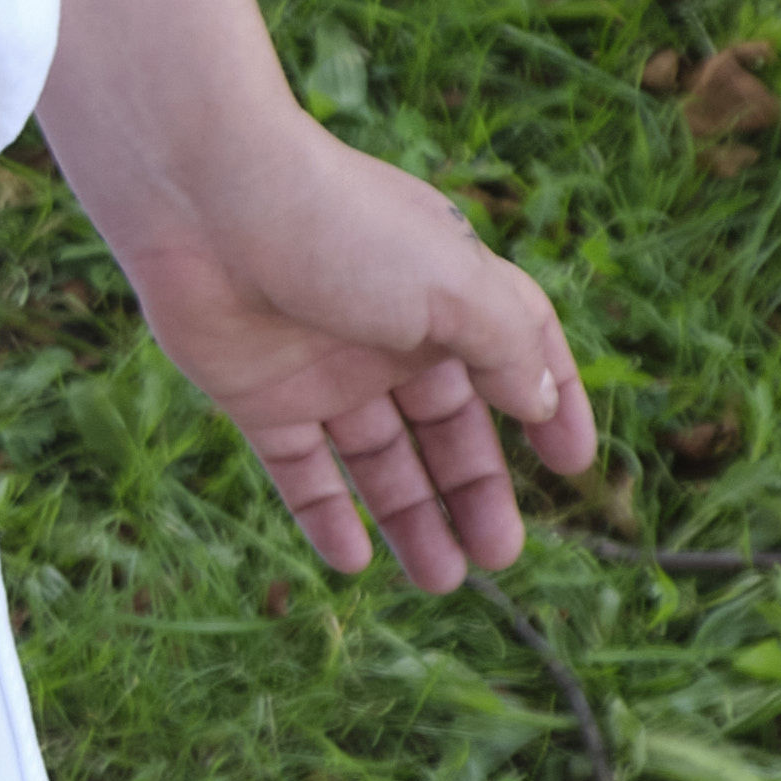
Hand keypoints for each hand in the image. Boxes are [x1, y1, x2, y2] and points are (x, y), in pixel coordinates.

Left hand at [98, 103, 597, 592]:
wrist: (206, 202)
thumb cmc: (341, 229)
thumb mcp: (454, 287)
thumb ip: (507, 347)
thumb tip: (539, 400)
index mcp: (448, 291)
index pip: (518, 353)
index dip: (551, 404)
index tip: (574, 466)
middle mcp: (389, 332)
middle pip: (448, 426)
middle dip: (477, 490)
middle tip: (502, 555)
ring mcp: (323, 369)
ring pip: (379, 459)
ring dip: (412, 517)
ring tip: (443, 579)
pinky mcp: (259, 397)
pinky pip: (301, 470)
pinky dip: (327, 514)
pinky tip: (355, 561)